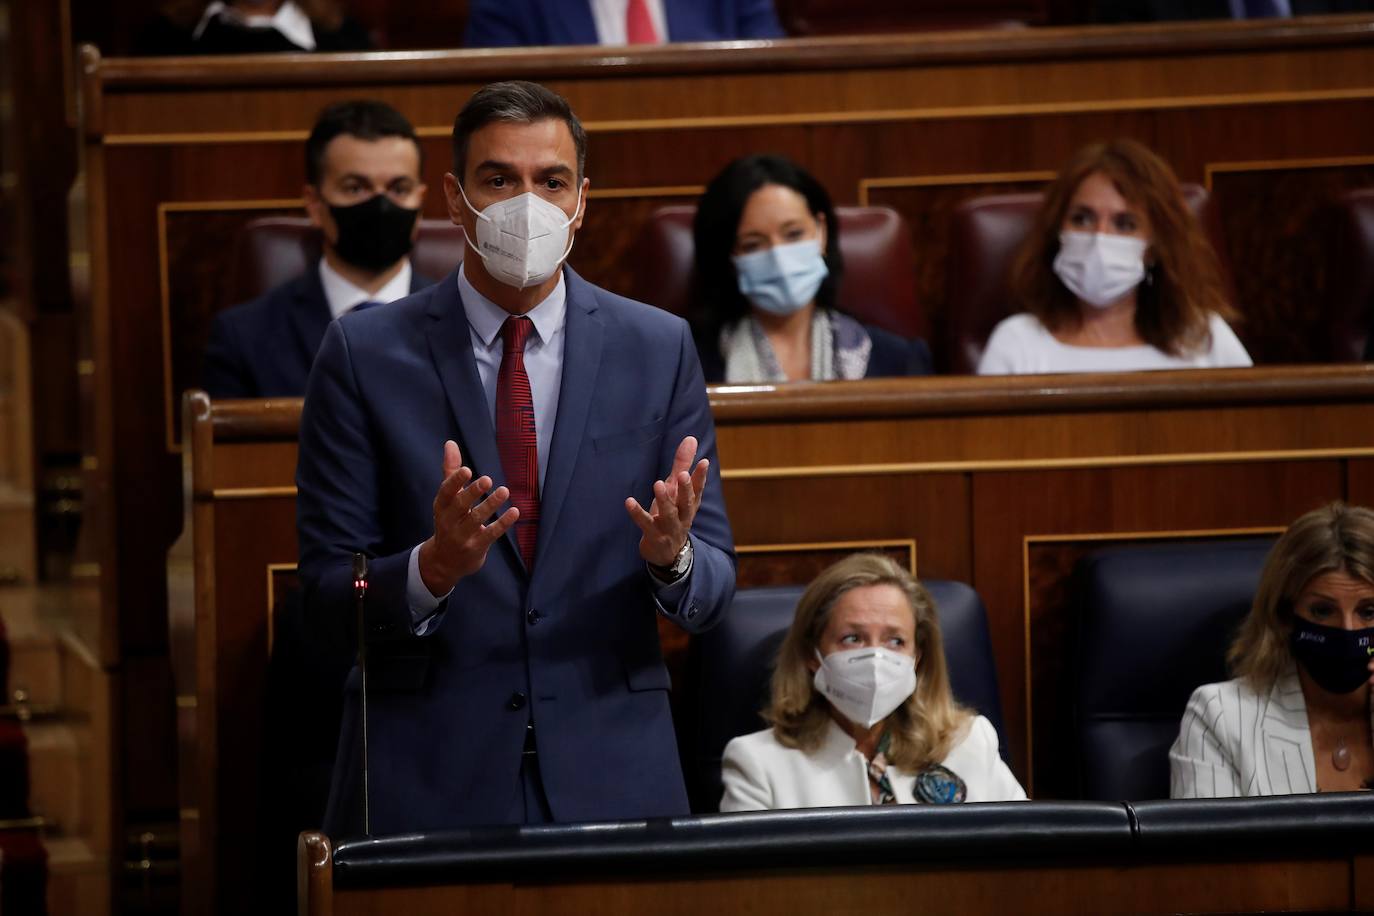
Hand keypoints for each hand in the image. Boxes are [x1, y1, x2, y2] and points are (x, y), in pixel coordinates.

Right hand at [418, 440, 517, 596]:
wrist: (445, 562)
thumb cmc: (449, 522)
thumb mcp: (446, 500)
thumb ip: (450, 472)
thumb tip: (450, 443)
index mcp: (441, 507)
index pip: (445, 493)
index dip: (454, 482)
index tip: (466, 470)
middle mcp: (449, 522)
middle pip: (460, 506)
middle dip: (473, 493)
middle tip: (487, 479)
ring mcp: (462, 536)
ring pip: (477, 520)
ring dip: (491, 505)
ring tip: (504, 491)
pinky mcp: (476, 547)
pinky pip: (491, 535)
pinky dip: (503, 523)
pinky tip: (515, 512)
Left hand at [624, 435, 708, 567]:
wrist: (667, 554)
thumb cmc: (672, 515)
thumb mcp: (676, 490)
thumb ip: (682, 464)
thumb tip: (691, 438)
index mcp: (690, 504)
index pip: (697, 489)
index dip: (700, 476)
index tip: (704, 461)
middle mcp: (683, 516)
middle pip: (687, 502)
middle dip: (685, 489)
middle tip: (682, 475)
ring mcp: (669, 528)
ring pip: (669, 514)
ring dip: (664, 500)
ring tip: (658, 484)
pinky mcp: (654, 536)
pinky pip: (645, 524)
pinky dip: (637, 513)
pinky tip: (629, 501)